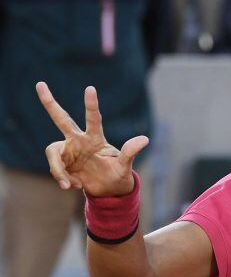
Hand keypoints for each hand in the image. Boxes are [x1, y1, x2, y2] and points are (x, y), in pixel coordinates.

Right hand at [37, 82, 147, 196]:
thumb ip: (130, 152)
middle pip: (62, 119)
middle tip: (40, 84)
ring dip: (58, 170)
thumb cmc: (119, 176)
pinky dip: (63, 180)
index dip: (91, 105)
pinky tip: (75, 186)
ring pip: (53, 152)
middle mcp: (79, 141)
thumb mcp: (125, 167)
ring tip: (70, 185)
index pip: (93, 119)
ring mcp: (69, 151)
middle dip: (50, 103)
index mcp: (96, 139)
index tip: (90, 88)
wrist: (109, 191)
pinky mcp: (62, 163)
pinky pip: (56, 169)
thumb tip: (145, 139)